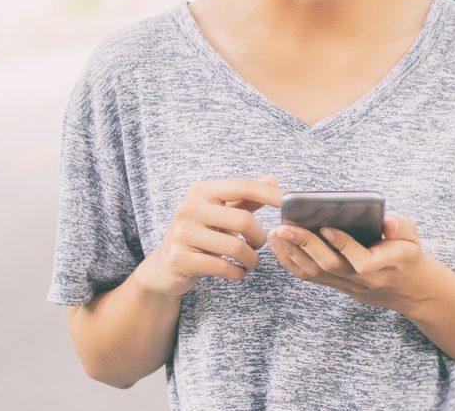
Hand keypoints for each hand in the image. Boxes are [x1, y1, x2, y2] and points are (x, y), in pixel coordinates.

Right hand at [134, 175, 281, 297]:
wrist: (163, 267)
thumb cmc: (199, 236)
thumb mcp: (219, 214)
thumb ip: (245, 199)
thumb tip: (274, 180)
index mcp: (201, 191)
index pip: (243, 185)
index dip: (270, 194)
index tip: (290, 201)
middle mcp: (189, 208)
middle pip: (244, 220)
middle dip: (259, 238)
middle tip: (258, 246)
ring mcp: (182, 233)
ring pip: (236, 246)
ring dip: (251, 259)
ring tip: (249, 263)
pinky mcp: (180, 258)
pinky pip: (223, 267)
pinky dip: (238, 273)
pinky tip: (237, 273)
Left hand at [270, 213, 433, 311]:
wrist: (410, 289)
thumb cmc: (408, 256)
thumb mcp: (412, 239)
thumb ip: (401, 228)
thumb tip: (388, 220)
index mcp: (382, 266)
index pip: (360, 260)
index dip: (343, 244)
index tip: (326, 228)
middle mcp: (361, 280)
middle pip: (329, 266)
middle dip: (305, 246)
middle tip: (285, 227)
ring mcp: (347, 285)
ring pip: (315, 274)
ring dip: (292, 254)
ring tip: (276, 235)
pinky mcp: (337, 286)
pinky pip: (311, 277)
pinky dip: (292, 263)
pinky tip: (279, 247)